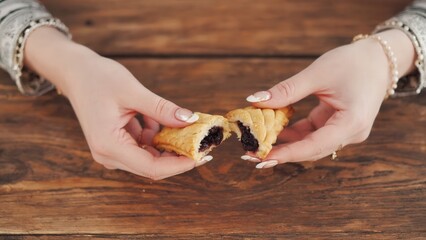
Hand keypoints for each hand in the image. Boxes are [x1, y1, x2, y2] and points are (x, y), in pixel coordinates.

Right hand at [25, 27, 205, 179]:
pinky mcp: (116, 144)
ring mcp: (111, 151)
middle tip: (202, 142)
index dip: (179, 165)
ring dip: (169, 144)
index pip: (151, 167)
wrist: (75, 72)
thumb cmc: (98, 78)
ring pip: (149, 157)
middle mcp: (108, 155)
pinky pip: (143, 147)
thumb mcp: (133, 92)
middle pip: (152, 166)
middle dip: (178, 155)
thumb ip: (161, 109)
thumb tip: (191, 121)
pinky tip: (158, 119)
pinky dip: (157, 136)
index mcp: (109, 145)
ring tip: (185, 126)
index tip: (201, 155)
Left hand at [246, 30, 415, 166]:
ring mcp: (343, 131)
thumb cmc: (354, 62)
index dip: (287, 154)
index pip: (314, 146)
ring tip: (255, 145)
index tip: (261, 157)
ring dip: (284, 144)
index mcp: (351, 124)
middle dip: (280, 153)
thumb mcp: (318, 74)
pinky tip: (271, 130)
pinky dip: (292, 133)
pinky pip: (311, 134)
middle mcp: (350, 133)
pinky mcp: (336, 125)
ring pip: (309, 144)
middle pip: (310, 150)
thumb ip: (287, 90)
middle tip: (250, 155)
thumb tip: (255, 100)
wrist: (379, 58)